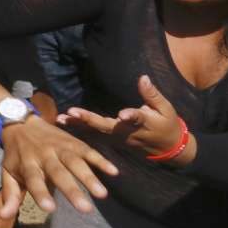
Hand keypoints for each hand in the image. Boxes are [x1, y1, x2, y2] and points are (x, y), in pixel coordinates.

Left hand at [0, 115, 117, 217]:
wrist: (22, 123)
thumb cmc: (17, 155)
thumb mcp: (8, 172)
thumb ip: (10, 195)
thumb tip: (3, 216)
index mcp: (27, 164)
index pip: (33, 180)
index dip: (41, 193)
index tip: (50, 209)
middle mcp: (45, 154)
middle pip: (59, 173)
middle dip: (72, 190)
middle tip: (85, 209)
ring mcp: (61, 147)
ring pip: (76, 162)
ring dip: (89, 177)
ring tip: (102, 194)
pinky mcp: (73, 142)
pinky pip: (88, 151)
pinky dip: (101, 160)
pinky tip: (113, 172)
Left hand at [58, 75, 190, 161]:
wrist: (167, 149)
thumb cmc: (167, 124)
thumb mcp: (166, 109)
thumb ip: (152, 95)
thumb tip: (143, 77)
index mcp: (144, 123)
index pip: (137, 118)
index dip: (131, 116)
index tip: (123, 115)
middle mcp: (128, 132)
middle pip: (107, 127)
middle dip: (89, 120)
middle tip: (72, 113)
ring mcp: (118, 139)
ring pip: (96, 133)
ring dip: (78, 126)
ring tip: (61, 119)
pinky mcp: (112, 141)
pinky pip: (94, 136)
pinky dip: (78, 130)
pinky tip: (63, 124)